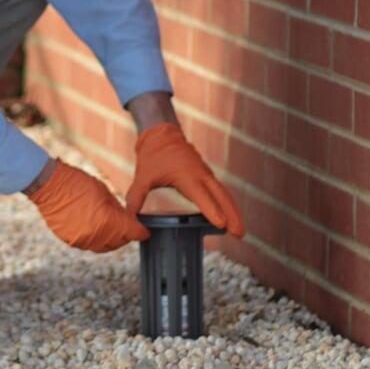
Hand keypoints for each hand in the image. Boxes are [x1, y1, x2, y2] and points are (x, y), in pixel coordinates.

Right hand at [27, 160, 149, 252]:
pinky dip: (94, 237)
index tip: (144, 230)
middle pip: (120, 242)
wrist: (48, 186)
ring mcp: (83, 240)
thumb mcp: (104, 192)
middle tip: (126, 225)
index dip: (141, 231)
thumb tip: (127, 219)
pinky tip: (92, 226)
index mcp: (109, 221)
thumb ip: (118, 209)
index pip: (134, 233)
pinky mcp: (71, 241)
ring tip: (109, 226)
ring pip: (105, 246)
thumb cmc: (76, 183)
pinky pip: (89, 244)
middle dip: (126, 234)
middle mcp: (97, 235)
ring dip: (110, 238)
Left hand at [125, 124, 244, 236]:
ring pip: (224, 193)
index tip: (221, 224)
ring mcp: (206, 173)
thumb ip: (136, 196)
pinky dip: (227, 203)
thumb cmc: (153, 154)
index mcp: (186, 175)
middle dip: (231, 215)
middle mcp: (200, 174)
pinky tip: (231, 216)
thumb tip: (130, 217)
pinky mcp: (206, 173)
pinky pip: (220, 190)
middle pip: (221, 196)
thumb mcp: (143, 175)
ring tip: (240, 231)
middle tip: (239, 234)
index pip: (201, 195)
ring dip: (233, 211)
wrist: (161, 133)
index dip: (211, 210)